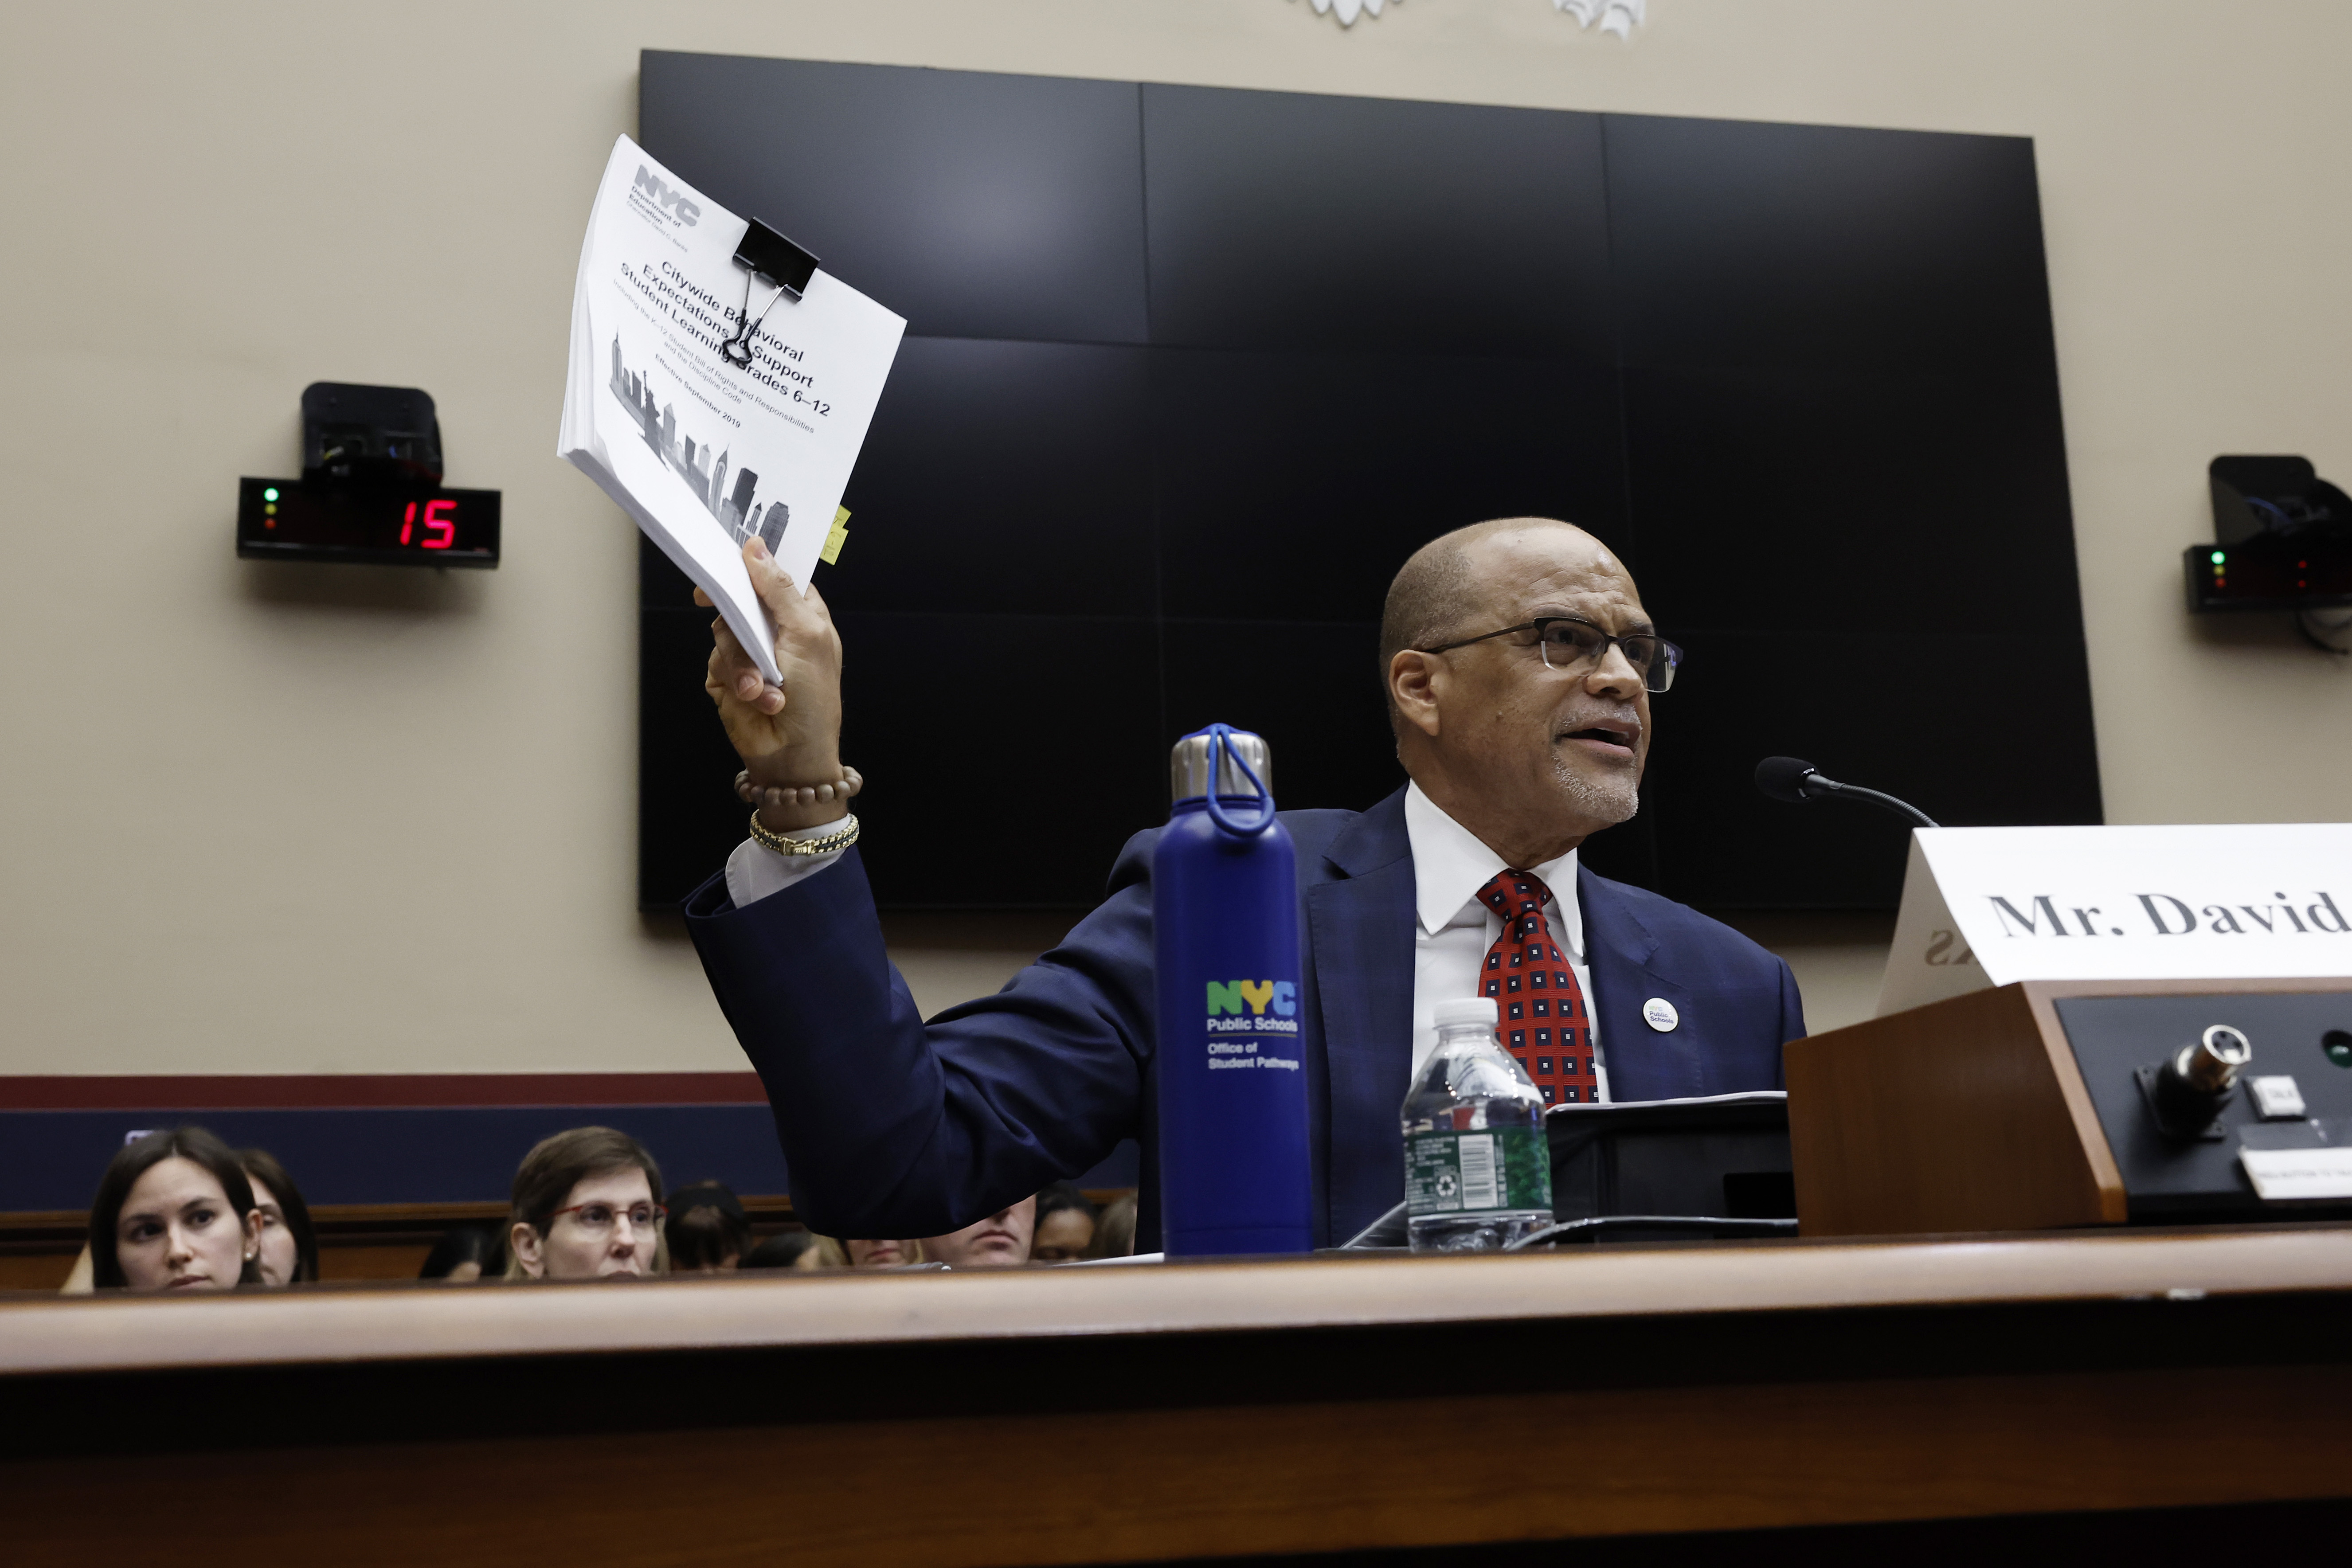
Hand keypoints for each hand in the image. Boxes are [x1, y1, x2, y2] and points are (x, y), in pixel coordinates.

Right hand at [700, 539, 845, 830]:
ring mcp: (749, 652)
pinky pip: (716, 659)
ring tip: (762, 687)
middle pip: (740, 597)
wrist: (792, 756)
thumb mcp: (806, 634)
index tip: (733, 552)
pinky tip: (754, 696)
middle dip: (735, 610)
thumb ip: (779, 590)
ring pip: (723, 629)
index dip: (755, 563)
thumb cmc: (814, 700)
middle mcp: (774, 630)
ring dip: (742, 659)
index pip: (775, 575)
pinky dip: (734, 678)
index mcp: (802, 614)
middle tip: (710, 598)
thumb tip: (756, 548)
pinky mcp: (728, 675)